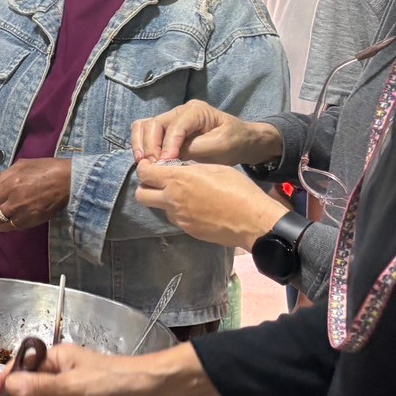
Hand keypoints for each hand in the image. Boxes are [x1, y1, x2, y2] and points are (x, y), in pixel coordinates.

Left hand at [0, 159, 70, 230]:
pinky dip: (8, 227)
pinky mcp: (35, 220)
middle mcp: (16, 202)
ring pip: (4, 225)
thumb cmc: (45, 168)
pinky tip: (3, 225)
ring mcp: (26, 213)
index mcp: (11, 186)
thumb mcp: (21, 165)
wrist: (69, 181)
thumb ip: (1, 176)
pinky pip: (17, 227)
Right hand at [129, 100, 282, 165]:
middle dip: (151, 146)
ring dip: (141, 145)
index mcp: (196, 111)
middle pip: (153, 124)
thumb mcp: (220, 146)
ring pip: (144, 126)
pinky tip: (144, 160)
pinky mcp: (166, 130)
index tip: (166, 163)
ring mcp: (171, 119)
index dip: (168, 145)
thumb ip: (195, 149)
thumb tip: (169, 157)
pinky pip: (146, 133)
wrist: (241, 141)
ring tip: (144, 163)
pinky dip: (141, 145)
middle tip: (153, 167)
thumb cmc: (234, 142)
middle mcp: (179, 111)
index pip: (174, 126)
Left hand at [135, 160, 288, 250]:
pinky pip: (176, 219)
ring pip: (159, 208)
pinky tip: (197, 207)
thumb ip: (190, 169)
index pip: (144, 173)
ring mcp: (179, 218)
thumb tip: (180, 169)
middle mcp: (172, 199)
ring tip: (184, 195)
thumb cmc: (238, 189)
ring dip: (165, 200)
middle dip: (145, 187)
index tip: (150, 165)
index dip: (144, 167)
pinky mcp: (188, 230)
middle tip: (159, 182)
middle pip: (141, 195)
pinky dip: (180, 212)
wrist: (254, 221)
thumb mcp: (214, 168)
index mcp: (177, 180)